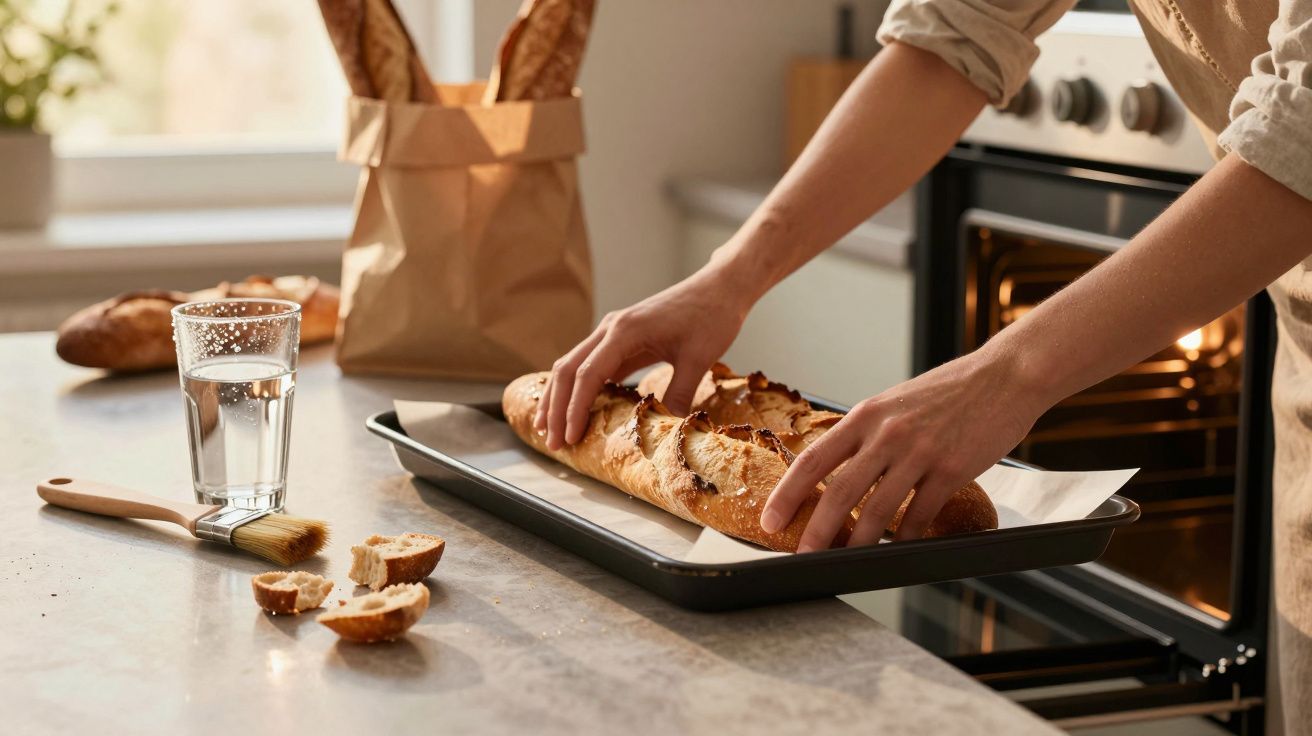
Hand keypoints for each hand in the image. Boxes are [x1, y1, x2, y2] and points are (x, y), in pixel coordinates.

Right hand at [535, 265, 752, 449]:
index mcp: (625, 331)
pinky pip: (590, 365)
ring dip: (560, 398)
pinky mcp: (621, 339)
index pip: (588, 374)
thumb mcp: (698, 359)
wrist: (720, 288)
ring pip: (572, 366)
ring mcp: (612, 332)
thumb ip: (679, 395)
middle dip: (556, 408)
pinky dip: (577, 388)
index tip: (569, 438)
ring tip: (550, 430)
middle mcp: (610, 328)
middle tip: (552, 443)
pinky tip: (574, 410)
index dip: (575, 409)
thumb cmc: (711, 318)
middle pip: (568, 370)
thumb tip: (666, 435)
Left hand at [759, 348, 1051, 550]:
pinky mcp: (951, 469)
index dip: (787, 494)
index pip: (813, 459)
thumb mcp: (895, 403)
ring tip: (847, 562)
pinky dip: (906, 538)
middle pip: (839, 493)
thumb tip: (838, 470)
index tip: (771, 519)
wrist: (1005, 376)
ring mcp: (919, 452)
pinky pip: (920, 516)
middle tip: (802, 556)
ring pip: (878, 512)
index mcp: (865, 415)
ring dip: (859, 545)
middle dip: (816, 532)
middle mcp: (886, 433)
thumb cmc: (949, 392)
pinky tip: (899, 548)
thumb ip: (867, 434)